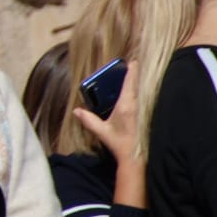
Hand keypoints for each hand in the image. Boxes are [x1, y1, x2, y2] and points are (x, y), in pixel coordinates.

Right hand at [72, 62, 146, 206]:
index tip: (133, 60)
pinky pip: (137, 97)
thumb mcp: (102, 131)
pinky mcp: (140, 114)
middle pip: (135, 84)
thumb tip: (76, 110)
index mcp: (126, 105)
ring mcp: (139, 110)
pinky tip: (128, 91)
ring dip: (133, 82)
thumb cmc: (120, 143)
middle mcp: (134, 105)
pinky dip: (134, 90)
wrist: (135, 156)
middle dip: (132, 73)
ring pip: (137, 90)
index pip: (130, 83)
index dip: (132, 71)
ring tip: (127, 74)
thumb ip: (89, 120)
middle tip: (127, 64)